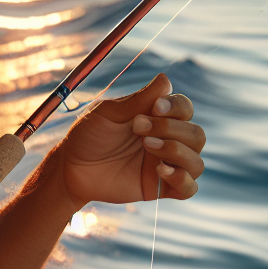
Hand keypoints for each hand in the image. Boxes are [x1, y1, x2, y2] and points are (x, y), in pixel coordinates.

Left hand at [57, 73, 204, 207]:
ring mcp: (165, 165)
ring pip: (197, 162)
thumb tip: (166, 80)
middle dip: (172, 130)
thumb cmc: (88, 135)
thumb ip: (138, 100)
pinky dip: (182, 179)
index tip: (154, 107)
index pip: (186, 109)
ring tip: (147, 147)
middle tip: (139, 130)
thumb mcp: (109, 113)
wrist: (71, 167)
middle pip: (196, 135)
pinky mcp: (160, 188)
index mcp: (158, 119)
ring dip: (177, 152)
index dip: (177, 108)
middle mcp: (167, 141)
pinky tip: (160, 171)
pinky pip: (190, 188)